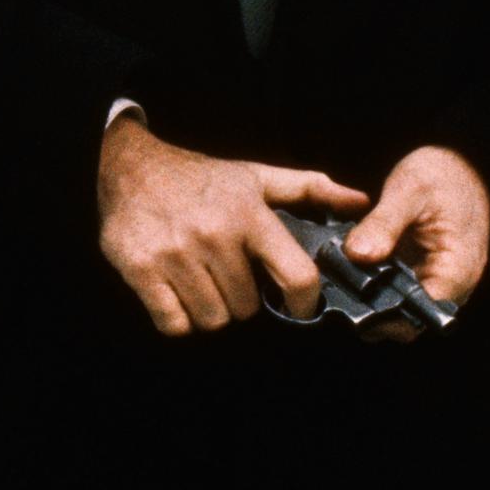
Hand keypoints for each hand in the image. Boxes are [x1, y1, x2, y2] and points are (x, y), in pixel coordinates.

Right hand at [96, 115, 365, 336]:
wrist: (129, 166)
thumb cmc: (200, 178)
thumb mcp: (255, 176)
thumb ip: (310, 189)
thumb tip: (359, 201)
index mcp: (249, 214)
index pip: (296, 276)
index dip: (305, 304)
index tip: (299, 308)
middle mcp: (214, 234)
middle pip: (246, 308)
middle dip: (241, 300)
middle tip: (228, 277)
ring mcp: (175, 254)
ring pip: (212, 320)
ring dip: (210, 310)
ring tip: (202, 282)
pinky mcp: (141, 270)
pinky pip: (174, 323)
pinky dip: (178, 318)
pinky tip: (177, 292)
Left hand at [340, 147, 489, 342]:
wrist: (461, 160)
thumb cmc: (445, 172)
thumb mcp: (410, 190)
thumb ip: (384, 224)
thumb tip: (358, 255)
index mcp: (457, 270)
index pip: (419, 315)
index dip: (385, 316)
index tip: (351, 303)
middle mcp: (452, 283)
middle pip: (408, 317)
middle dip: (372, 308)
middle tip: (337, 286)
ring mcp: (438, 278)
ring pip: (400, 305)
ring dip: (372, 295)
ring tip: (344, 273)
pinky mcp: (425, 270)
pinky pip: (399, 287)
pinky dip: (377, 281)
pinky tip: (357, 265)